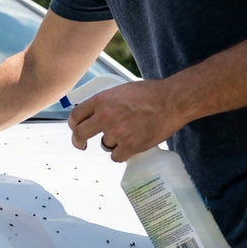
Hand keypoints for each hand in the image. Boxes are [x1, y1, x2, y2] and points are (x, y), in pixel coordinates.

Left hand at [67, 79, 184, 161]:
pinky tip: (131, 146)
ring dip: (113, 143)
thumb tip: (93, 114)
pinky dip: (123, 154)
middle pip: (80, 134)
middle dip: (78, 141)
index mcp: (101, 100)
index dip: (73, 124)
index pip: (75, 115)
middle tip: (81, 145)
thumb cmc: (150, 94)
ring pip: (104, 145)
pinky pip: (116, 156)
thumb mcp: (121, 90)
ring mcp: (117, 132)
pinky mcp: (130, 145)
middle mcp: (105, 116)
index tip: (76, 129)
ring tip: (129, 133)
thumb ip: (105, 102)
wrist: (173, 100)